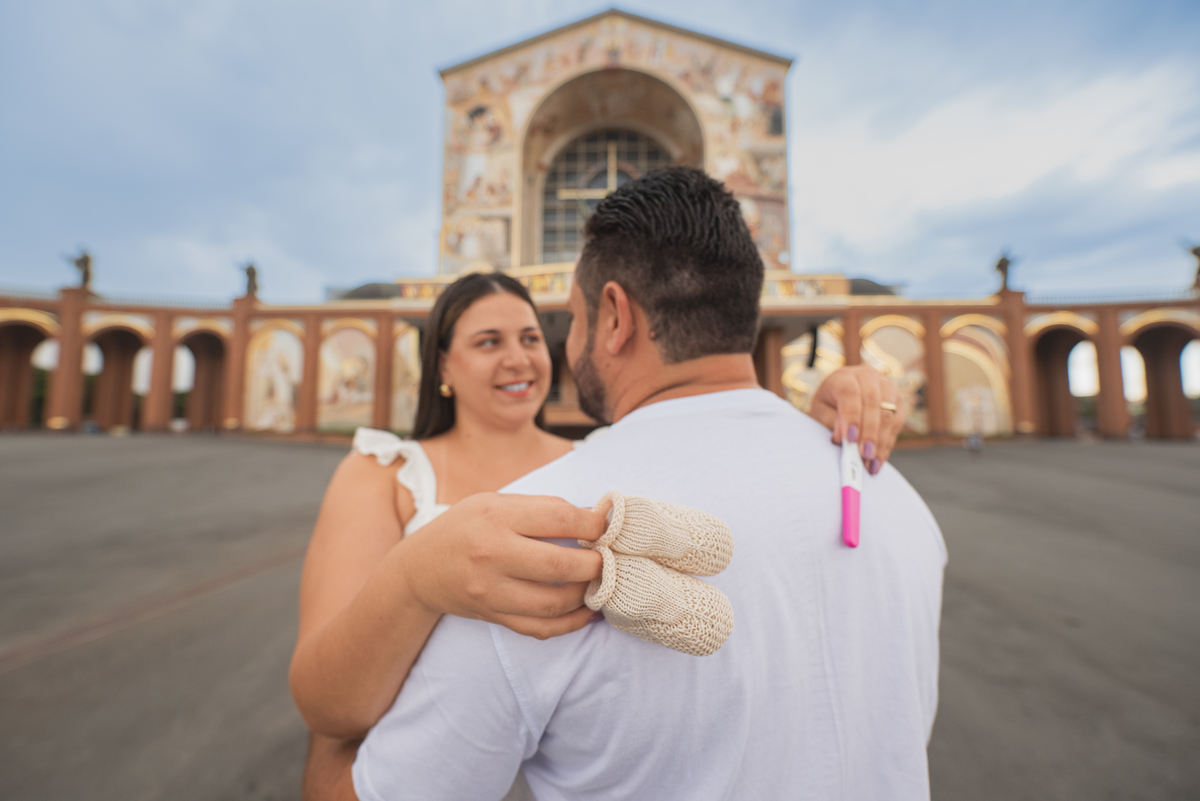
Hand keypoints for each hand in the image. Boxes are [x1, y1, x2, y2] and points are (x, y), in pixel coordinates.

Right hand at [399, 493, 605, 638]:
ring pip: (555, 602)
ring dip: (587, 594)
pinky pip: (542, 628)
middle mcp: (492, 555)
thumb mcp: (494, 502)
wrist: (420, 569)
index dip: (592, 524)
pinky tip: (587, 611)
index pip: (559, 518)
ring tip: (599, 582)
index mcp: (496, 517)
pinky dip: (571, 623)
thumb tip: (592, 518)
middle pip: (561, 564)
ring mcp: (492, 591)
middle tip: (608, 558)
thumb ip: (540, 508)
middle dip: (596, 563)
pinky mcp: (494, 616)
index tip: (605, 527)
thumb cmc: (465, 527)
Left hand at [808, 364, 904, 474]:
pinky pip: (897, 423)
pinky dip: (887, 444)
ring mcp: (886, 387)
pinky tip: (878, 459)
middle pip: (874, 404)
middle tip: (865, 455)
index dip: (852, 416)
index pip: (850, 393)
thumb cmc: (828, 406)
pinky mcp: (898, 401)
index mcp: (843, 377)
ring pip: (889, 414)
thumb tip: (845, 437)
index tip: (850, 438)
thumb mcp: (821, 413)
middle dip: (869, 433)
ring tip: (871, 463)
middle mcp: (867, 377)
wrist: (841, 398)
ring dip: (881, 441)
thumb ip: (832, 422)